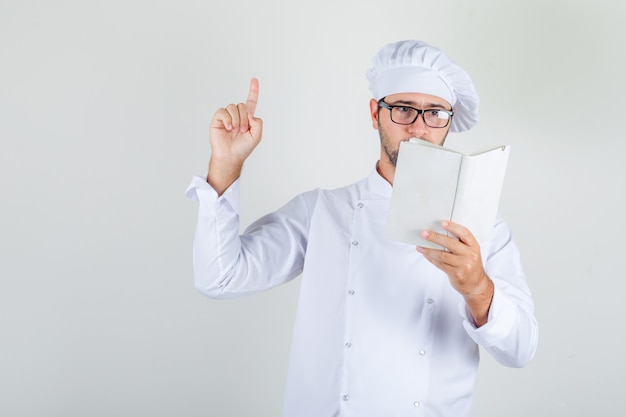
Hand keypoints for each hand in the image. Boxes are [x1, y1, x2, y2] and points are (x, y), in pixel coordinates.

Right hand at [207, 78, 262, 193]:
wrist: (231, 156)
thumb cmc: (243, 148)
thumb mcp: (257, 136)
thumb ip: (258, 123)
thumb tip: (250, 113)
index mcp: (247, 118)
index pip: (251, 101)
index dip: (253, 91)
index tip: (254, 79)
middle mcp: (237, 115)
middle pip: (243, 105)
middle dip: (244, 118)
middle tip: (242, 131)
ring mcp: (227, 116)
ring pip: (234, 107)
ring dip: (236, 120)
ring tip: (235, 131)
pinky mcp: (218, 118)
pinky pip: (224, 111)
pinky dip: (228, 119)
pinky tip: (228, 128)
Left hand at [416, 221, 493, 325]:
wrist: (476, 284)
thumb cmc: (470, 265)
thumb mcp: (470, 252)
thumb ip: (459, 243)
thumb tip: (438, 233)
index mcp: (474, 246)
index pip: (464, 233)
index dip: (453, 227)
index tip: (442, 222)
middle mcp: (470, 255)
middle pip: (450, 243)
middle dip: (435, 237)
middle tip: (424, 233)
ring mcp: (463, 265)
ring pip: (442, 255)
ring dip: (429, 250)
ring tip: (420, 246)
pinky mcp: (456, 274)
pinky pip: (440, 264)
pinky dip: (431, 259)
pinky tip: (425, 254)